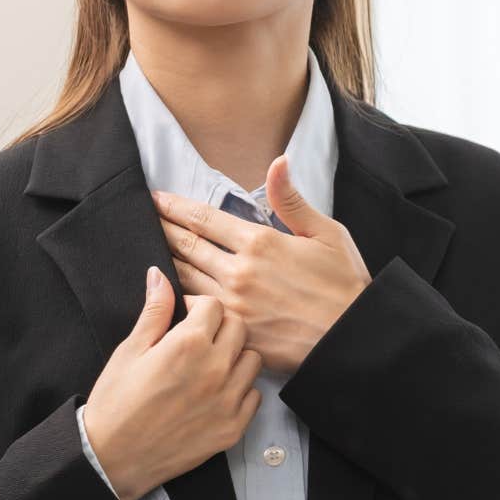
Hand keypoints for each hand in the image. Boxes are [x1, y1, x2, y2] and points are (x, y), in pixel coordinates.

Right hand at [83, 267, 263, 499]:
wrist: (111, 458)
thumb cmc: (115, 403)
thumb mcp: (129, 350)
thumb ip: (153, 311)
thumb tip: (159, 275)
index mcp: (188, 345)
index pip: (214, 305)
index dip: (198, 306)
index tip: (185, 316)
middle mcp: (215, 370)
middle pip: (239, 327)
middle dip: (220, 326)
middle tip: (199, 338)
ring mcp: (227, 401)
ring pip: (253, 359)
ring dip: (235, 356)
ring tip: (210, 364)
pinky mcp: (233, 428)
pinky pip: (255, 396)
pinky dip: (241, 390)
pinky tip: (216, 392)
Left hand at [151, 154, 372, 375]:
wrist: (355, 338)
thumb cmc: (345, 283)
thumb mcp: (326, 233)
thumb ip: (291, 200)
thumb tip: (277, 161)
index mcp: (259, 242)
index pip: (203, 219)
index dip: (174, 206)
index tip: (156, 198)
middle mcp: (239, 272)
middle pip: (186, 247)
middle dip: (161, 229)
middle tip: (143, 220)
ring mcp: (234, 306)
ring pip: (185, 281)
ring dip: (165, 264)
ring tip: (149, 253)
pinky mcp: (236, 334)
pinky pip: (196, 315)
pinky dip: (179, 301)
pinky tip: (169, 295)